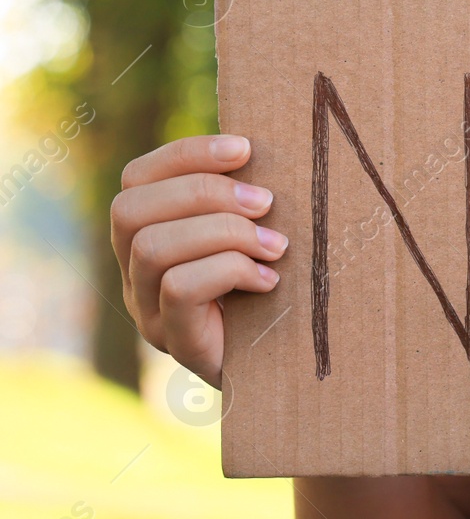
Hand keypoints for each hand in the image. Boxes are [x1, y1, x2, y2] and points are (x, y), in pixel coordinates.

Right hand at [111, 135, 284, 386]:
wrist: (289, 371)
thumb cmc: (276, 290)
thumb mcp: (256, 236)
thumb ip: (245, 199)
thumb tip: (262, 146)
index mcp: (148, 235)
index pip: (138, 178)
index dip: (187, 154)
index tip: (245, 147)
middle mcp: (134, 273)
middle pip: (131, 209)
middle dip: (205, 193)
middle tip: (267, 202)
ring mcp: (147, 310)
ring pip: (153, 248)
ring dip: (224, 233)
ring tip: (276, 246)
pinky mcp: (175, 341)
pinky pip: (179, 289)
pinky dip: (230, 271)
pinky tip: (270, 281)